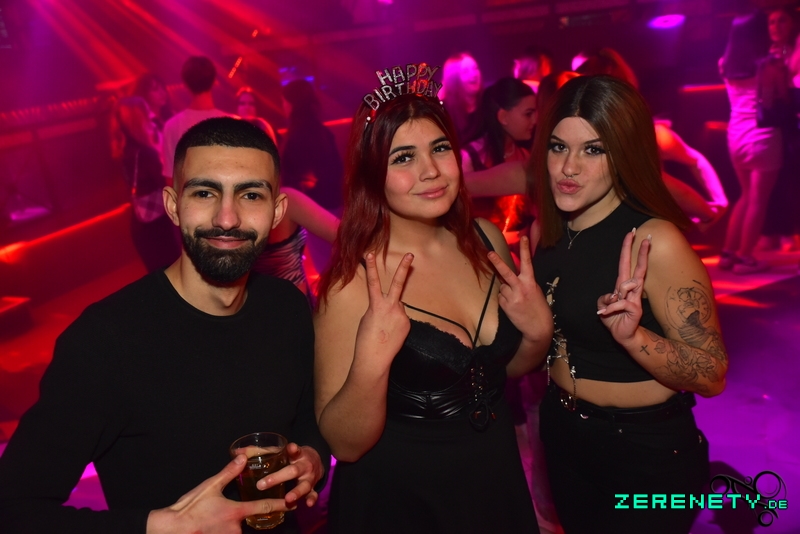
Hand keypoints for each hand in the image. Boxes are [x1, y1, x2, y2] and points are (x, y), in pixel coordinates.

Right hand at [147, 454, 287, 533]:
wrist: (171, 529)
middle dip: (247, 518)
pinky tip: (215, 527)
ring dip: (233, 526)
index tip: (293, 504)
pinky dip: (226, 530)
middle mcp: (236, 529)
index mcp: (235, 512)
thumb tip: (243, 457)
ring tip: (217, 519)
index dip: (281, 505)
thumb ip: (228, 472)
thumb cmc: (189, 507)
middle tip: (229, 513)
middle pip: (251, 522)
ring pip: (239, 532)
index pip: (265, 507)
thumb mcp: (209, 486)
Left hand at [256, 444, 323, 507]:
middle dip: (278, 478)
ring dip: (296, 492)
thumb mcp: (282, 452)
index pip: (294, 451)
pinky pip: (313, 495)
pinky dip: (312, 499)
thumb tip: (238, 451)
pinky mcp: (312, 489)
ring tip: (288, 499)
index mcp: (296, 455)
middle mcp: (304, 466)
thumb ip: (262, 451)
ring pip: (304, 485)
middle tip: (262, 484)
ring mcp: (309, 479)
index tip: (290, 448)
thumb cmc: (293, 457)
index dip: (293, 450)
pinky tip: (307, 504)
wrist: (316, 462)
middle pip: (293, 471)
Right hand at [355, 252, 413, 366]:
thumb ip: (378, 307)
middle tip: (410, 255)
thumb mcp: (368, 318)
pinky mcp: (407, 324)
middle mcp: (391, 307)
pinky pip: (402, 318)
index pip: (373, 282)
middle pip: (398, 284)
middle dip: (404, 268)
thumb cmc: (366, 340)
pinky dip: (397, 323)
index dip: (371, 267)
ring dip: (392, 314)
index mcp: (376, 305)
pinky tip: (391, 333)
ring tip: (385, 329)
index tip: (370, 254)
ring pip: (398, 307)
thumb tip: (390, 305)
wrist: (374, 359)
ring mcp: (402, 315)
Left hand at [487, 235, 542, 340]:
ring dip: (505, 291)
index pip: (527, 263)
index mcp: (530, 282)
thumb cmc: (539, 308)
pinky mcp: (506, 306)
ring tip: (515, 300)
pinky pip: (500, 297)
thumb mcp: (535, 291)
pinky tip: (512, 306)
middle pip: (506, 273)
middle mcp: (520, 288)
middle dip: (497, 262)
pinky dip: (504, 300)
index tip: (523, 238)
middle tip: (489, 253)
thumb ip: (525, 283)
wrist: (538, 328)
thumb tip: (512, 278)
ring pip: (502, 287)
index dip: (525, 249)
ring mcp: (512, 297)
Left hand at [596, 229, 650, 346]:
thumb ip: (604, 298)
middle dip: (642, 252)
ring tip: (609, 308)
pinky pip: (620, 302)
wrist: (622, 335)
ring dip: (614, 296)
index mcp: (622, 286)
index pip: (626, 264)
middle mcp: (631, 289)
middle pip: (638, 267)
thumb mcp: (602, 306)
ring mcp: (635, 298)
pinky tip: (605, 314)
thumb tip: (613, 295)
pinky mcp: (636, 308)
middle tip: (647, 236)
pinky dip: (611, 308)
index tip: (631, 233)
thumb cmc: (613, 318)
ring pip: (627, 285)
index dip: (628, 249)